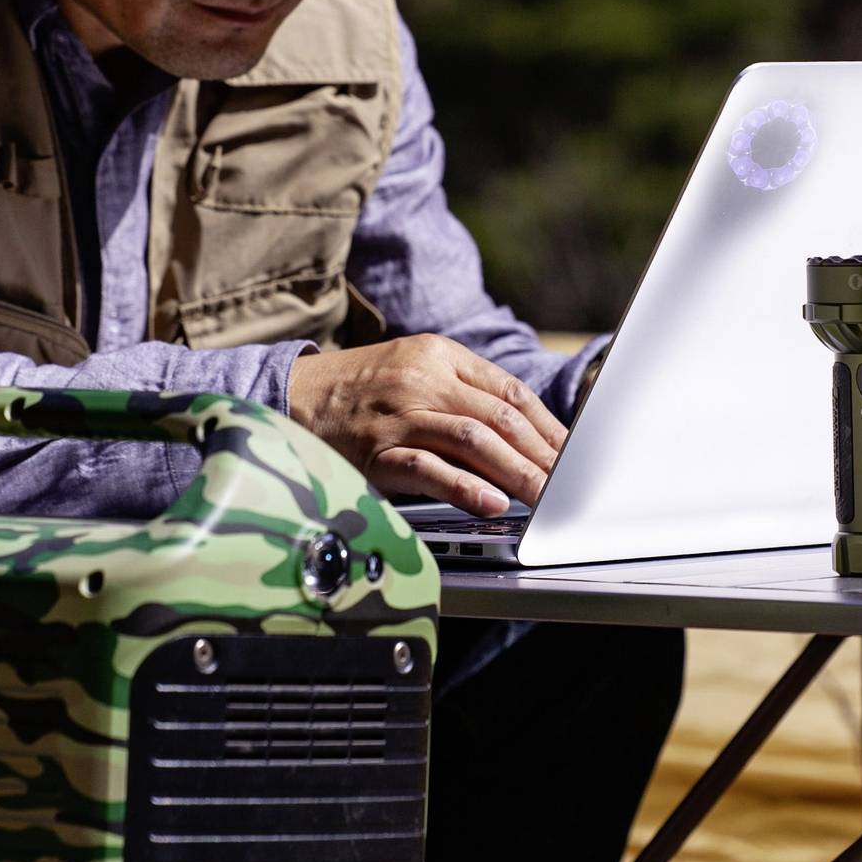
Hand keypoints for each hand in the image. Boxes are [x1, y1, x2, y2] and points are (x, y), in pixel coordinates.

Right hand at [287, 334, 567, 516]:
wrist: (290, 394)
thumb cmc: (359, 390)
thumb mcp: (413, 369)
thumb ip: (462, 392)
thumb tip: (523, 433)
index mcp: (439, 355)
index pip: (509, 392)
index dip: (548, 426)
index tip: (571, 455)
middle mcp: (423, 380)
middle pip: (499, 417)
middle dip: (542, 454)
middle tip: (569, 484)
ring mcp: (398, 416)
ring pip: (473, 440)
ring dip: (517, 473)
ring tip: (544, 497)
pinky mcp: (376, 451)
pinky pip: (429, 470)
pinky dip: (465, 488)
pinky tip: (492, 505)